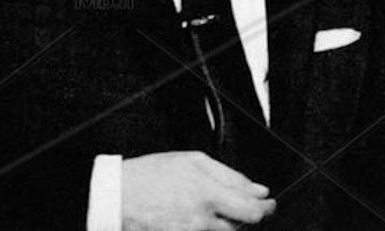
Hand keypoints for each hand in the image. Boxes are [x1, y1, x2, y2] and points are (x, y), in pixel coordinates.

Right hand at [121, 151, 274, 230]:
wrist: (115, 197)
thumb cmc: (150, 175)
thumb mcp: (193, 161)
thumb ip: (231, 176)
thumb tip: (258, 189)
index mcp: (207, 194)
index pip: (252, 211)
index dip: (266, 209)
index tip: (269, 204)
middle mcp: (201, 220)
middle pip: (242, 227)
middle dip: (251, 217)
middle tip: (250, 208)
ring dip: (229, 223)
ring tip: (216, 208)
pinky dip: (211, 228)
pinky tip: (202, 218)